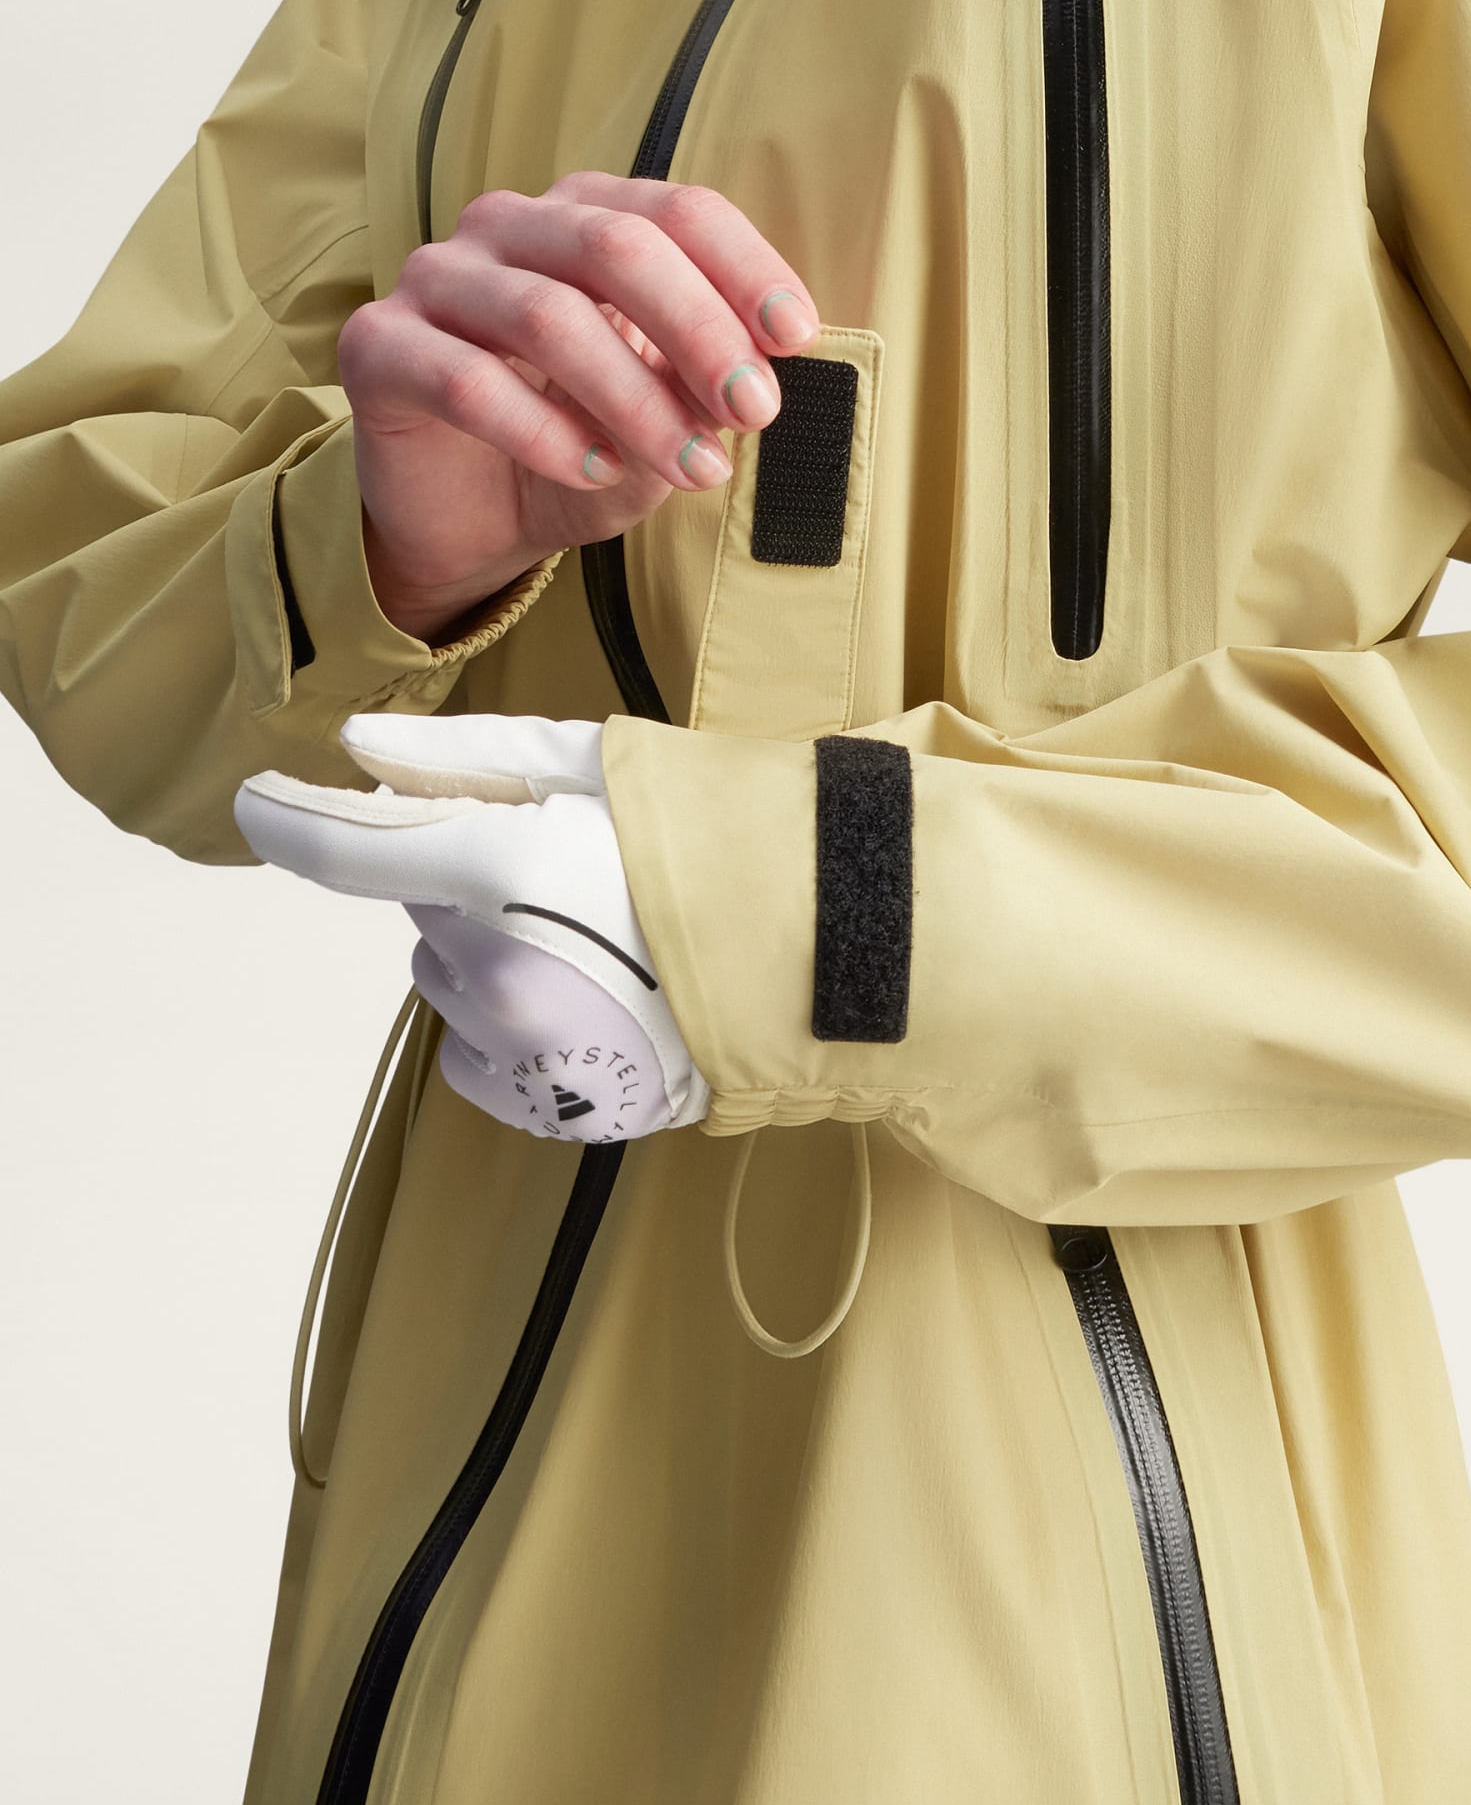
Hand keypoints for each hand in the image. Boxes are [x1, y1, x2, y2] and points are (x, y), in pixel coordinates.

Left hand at [232, 712, 709, 1142]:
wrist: (829, 956)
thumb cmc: (721, 841)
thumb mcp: (599, 766)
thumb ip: (465, 759)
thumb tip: (360, 748)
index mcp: (507, 869)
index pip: (347, 849)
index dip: (288, 821)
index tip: (255, 804)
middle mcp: (501, 970)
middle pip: (419, 910)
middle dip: (465, 881)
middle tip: (565, 871)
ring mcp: (528, 1051)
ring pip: (443, 980)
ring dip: (486, 953)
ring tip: (589, 937)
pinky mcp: (553, 1106)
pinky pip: (470, 1055)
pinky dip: (503, 1024)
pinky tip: (583, 996)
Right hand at [338, 171, 822, 638]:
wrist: (472, 521)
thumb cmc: (580, 447)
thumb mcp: (665, 418)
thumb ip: (707, 387)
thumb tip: (767, 374)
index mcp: (589, 218)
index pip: (677, 210)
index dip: (745, 269)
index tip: (797, 339)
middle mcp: (510, 227)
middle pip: (615, 246)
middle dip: (699, 331)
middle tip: (754, 413)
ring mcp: (436, 279)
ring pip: (547, 316)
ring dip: (636, 402)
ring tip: (692, 470)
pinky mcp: (379, 348)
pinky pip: (466, 382)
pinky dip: (545, 434)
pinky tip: (595, 473)